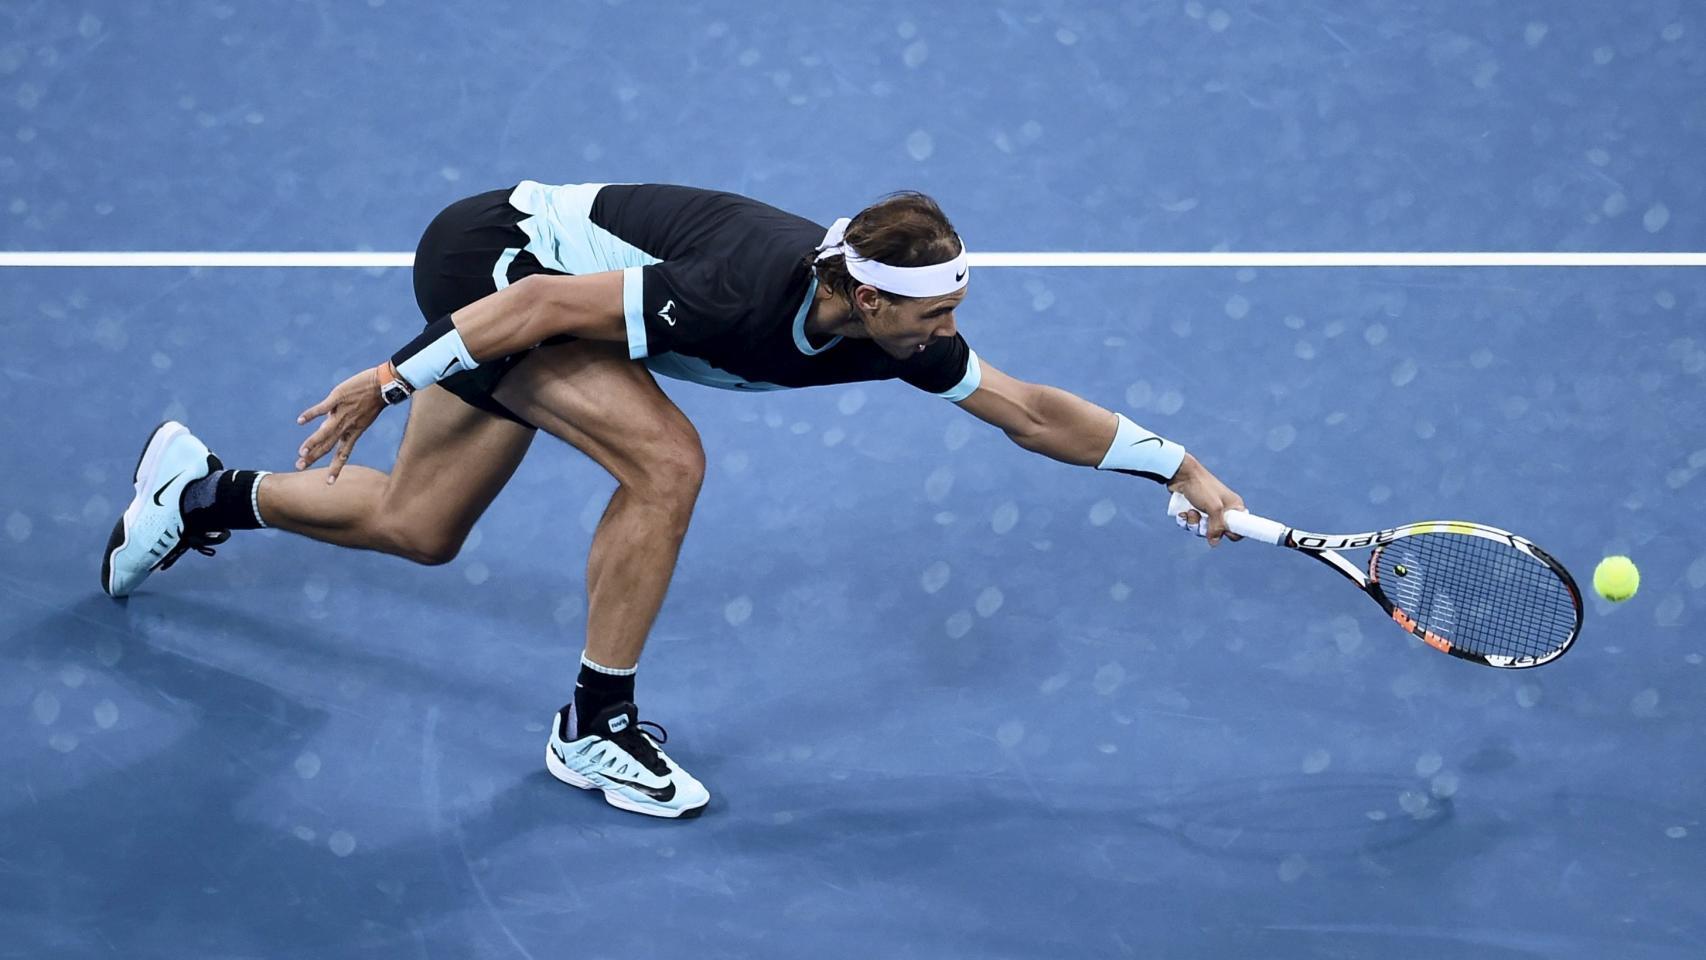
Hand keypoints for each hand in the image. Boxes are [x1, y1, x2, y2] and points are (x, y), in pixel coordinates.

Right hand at [296, 366, 386, 482]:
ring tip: (301, 452)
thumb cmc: (373, 400)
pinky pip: (322, 408)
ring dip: (313, 442)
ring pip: (325, 431)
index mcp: (353, 432)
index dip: (336, 469)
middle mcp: (347, 426)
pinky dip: (311, 414)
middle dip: (314, 457)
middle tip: (299, 467)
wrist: (385, 384)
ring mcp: (342, 412)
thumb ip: (343, 424)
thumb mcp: (361, 417)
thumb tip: (324, 428)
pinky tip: (300, 421)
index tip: (329, 483)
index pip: (343, 455)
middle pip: (328, 446)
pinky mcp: (338, 397)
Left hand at [1168, 454, 1246, 546]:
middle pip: (1217, 533)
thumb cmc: (1201, 487)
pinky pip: (1190, 525)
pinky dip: (1185, 521)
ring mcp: (1207, 511)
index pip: (1240, 528)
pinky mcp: (1194, 510)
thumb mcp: (1213, 507)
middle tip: (1201, 518)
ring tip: (1190, 511)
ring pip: (1201, 529)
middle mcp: (1222, 510)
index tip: (1224, 532)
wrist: (1181, 474)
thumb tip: (1214, 543)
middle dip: (1205, 528)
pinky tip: (1182, 512)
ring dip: (1193, 523)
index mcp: (1234, 507)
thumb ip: (1216, 526)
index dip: (1232, 533)